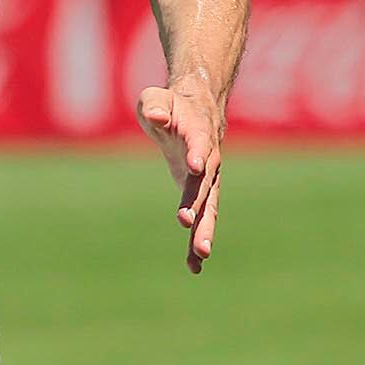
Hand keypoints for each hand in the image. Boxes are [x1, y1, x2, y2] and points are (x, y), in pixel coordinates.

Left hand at [135, 77, 225, 272]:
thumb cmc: (171, 104)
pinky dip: (196, 240)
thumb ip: (155, 105)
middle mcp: (209, 161)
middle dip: (198, 204)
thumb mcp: (156, 97)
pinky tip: (194, 266)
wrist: (197, 111)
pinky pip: (201, 219)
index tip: (194, 166)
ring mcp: (207, 180)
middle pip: (206, 185)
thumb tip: (157, 117)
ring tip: (200, 255)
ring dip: (204, 231)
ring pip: (208, 209)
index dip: (196, 153)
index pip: (199, 144)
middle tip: (189, 225)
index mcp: (198, 133)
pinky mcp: (200, 195)